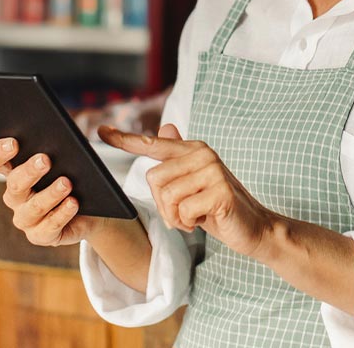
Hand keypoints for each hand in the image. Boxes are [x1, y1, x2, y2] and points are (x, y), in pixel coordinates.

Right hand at [0, 138, 109, 247]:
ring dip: (50, 194)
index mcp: (16, 172)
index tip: (13, 142)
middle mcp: (16, 197)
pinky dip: (62, 214)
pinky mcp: (41, 236)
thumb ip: (73, 144)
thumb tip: (90, 131)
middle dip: (29, 171)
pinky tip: (73, 203)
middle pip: (14, 184)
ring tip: (66, 182)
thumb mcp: (75, 158)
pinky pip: (49, 227)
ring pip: (33, 207)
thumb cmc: (79, 177)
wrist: (94, 210)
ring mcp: (26, 219)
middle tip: (45, 160)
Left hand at [101, 124, 279, 260]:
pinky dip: (189, 223)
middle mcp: (203, 154)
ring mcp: (213, 171)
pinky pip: (183, 211)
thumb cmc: (218, 206)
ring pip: (167, 197)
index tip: (100, 131)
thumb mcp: (194, 183)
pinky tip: (205, 220)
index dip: (124, 139)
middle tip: (184, 212)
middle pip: (153, 178)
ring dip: (176, 217)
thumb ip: (178, 159)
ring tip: (195, 216)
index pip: (152, 143)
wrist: (253, 227)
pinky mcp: (219, 192)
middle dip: (163, 205)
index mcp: (193, 149)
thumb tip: (165, 126)